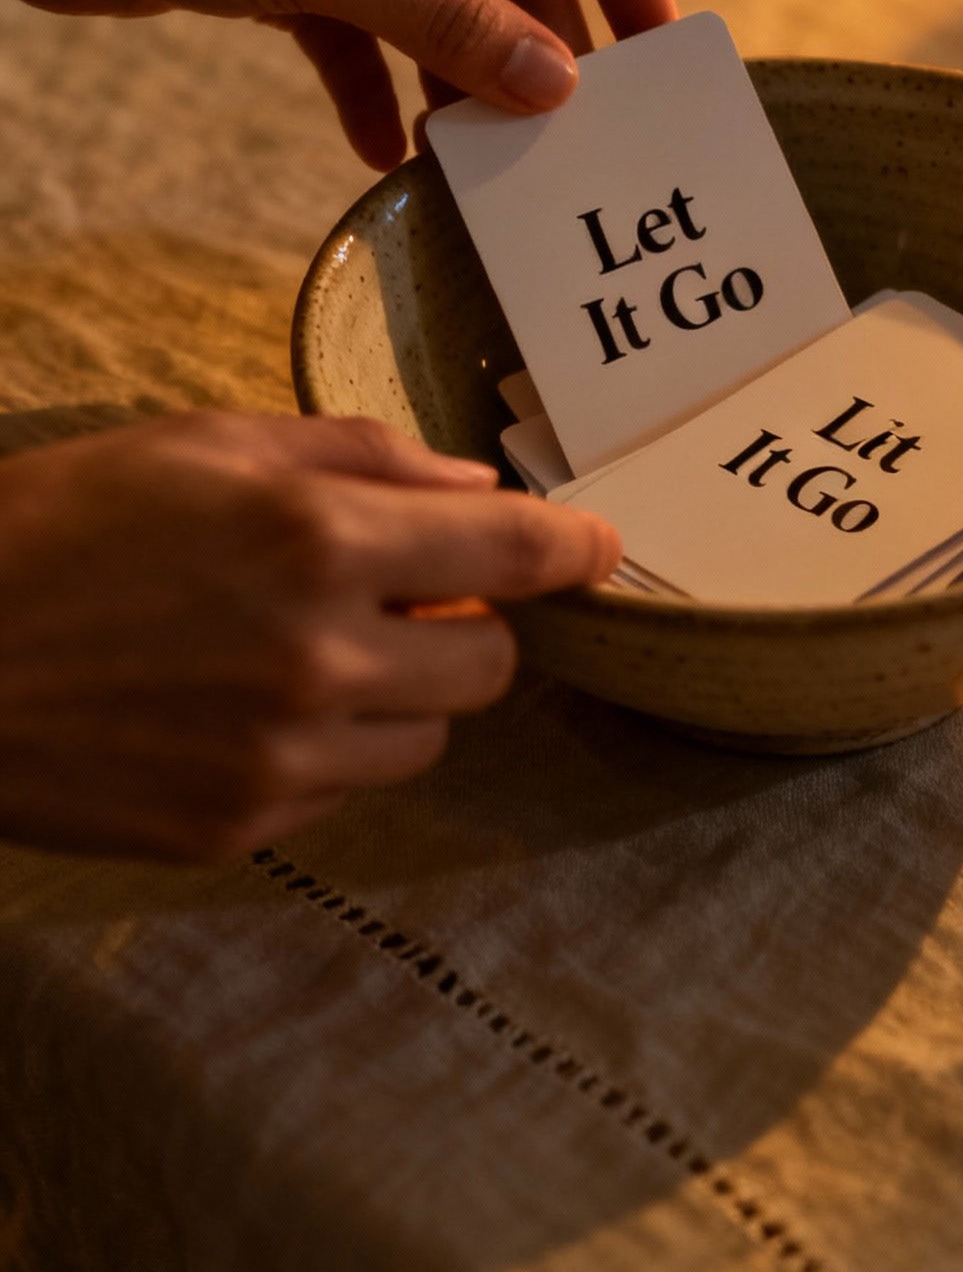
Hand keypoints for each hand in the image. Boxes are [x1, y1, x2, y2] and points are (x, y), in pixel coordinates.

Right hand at [0, 412, 620, 862]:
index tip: (598, 547)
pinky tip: (235, 706)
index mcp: (314, 539)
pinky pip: (344, 790)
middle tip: (400, 594)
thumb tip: (474, 486)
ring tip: (292, 649)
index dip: (572, 549)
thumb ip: (353, 457)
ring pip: (427, 737)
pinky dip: (325, 748)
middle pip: (489, 664)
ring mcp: (281, 758)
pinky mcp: (238, 827)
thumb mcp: (199, 444)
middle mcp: (318, 657)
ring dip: (397, 692)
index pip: (508, 554)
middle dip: (466, 625)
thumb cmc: (54, 526)